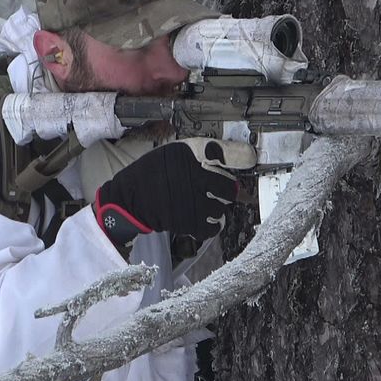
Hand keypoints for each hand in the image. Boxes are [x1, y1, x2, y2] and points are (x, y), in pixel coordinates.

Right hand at [94, 138, 256, 245]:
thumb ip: (205, 154)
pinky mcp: (186, 221)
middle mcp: (191, 176)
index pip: (221, 152)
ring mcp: (190, 200)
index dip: (239, 156)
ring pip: (221, 208)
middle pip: (229, 187)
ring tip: (206, 204)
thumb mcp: (177, 153)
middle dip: (228, 191)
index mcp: (187, 155)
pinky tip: (203, 218)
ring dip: (218, 208)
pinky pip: (212, 227)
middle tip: (222, 191)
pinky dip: (211, 225)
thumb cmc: (155, 173)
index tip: (250, 159)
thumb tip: (236, 157)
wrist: (130, 197)